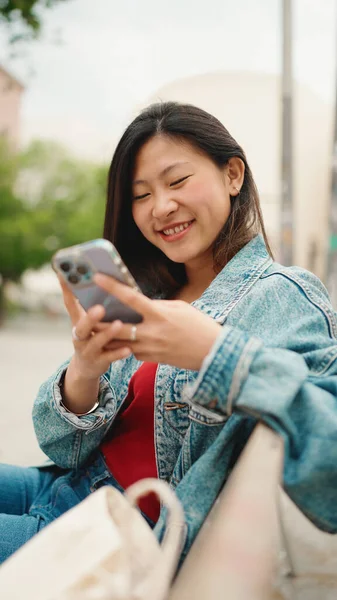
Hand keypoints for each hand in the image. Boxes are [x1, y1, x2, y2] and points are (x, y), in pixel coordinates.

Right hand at [59, 277, 131, 380]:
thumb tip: (98, 280)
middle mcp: (80, 336)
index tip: (64, 274)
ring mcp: (88, 350)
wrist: (86, 367)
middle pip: (82, 326)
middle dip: (90, 317)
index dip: (66, 289)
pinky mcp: (99, 362)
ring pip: (97, 342)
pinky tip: (128, 348)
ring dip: (107, 334)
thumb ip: (88, 305)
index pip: (70, 303)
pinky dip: (118, 353)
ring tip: (118, 325)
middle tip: (100, 308)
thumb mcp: (85, 322)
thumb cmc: (91, 337)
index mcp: (77, 322)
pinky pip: (110, 357)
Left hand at [94, 274, 221, 370]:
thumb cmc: (198, 326)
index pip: (131, 298)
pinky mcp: (150, 359)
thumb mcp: (179, 308)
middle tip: (83, 310)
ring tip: (94, 324)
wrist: (212, 354)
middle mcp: (152, 333)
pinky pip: (131, 351)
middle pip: (115, 326)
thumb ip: (156, 305)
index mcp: (159, 314)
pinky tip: (121, 338)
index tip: (97, 277)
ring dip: (106, 334)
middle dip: (97, 319)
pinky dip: (125, 344)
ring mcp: (150, 349)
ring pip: (118, 342)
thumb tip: (139, 302)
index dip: (112, 286)